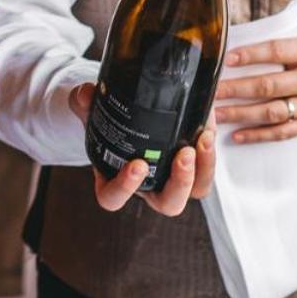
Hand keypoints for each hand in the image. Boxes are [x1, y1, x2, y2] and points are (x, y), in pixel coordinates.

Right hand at [69, 83, 216, 214]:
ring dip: (203, 169)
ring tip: (204, 139)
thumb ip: (86, 104)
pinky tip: (208, 127)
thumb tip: (86, 93)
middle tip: (183, 155)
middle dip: (179, 182)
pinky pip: (206, 169)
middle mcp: (149, 188)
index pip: (113, 197)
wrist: (131, 116)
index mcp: (116, 182)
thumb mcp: (93, 112)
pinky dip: (210, 151)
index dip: (125, 188)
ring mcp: (173, 179)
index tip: (137, 165)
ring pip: (195, 191)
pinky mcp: (193, 165)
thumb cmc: (109, 124)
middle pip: (169, 204)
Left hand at [213, 24, 296, 143]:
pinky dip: (258, 135)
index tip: (227, 59)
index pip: (277, 51)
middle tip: (212, 90)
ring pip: (272, 112)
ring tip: (217, 114)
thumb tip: (247, 31)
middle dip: (236, 89)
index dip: (251, 55)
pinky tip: (237, 135)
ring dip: (241, 114)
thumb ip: (288, 32)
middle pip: (269, 85)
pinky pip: (282, 132)